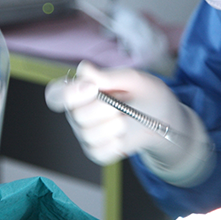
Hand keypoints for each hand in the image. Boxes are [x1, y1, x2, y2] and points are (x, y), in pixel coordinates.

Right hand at [45, 61, 213, 185]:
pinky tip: (123, 136)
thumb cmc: (147, 95)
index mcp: (80, 91)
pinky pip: (99, 151)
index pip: (55, 95)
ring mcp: (86, 133)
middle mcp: (77, 112)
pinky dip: (115, 144)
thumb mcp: (133, 79)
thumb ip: (108, 76)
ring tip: (125, 119)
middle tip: (120, 105)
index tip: (92, 88)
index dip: (68, 93)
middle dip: (103, 110)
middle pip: (77, 116)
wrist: (165, 121)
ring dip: (113, 127)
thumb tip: (83, 68)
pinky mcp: (96, 151)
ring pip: (89, 135)